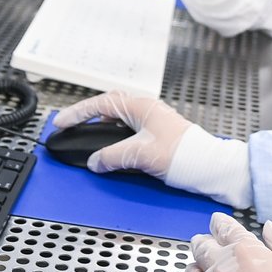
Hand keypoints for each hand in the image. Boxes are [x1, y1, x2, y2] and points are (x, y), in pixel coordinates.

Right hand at [51, 92, 194, 177]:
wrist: (210, 167)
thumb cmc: (185, 155)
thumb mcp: (141, 155)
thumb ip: (113, 156)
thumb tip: (95, 161)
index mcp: (141, 107)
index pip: (101, 103)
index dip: (78, 113)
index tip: (61, 122)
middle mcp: (146, 111)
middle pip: (108, 108)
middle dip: (87, 116)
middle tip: (70, 126)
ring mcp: (152, 122)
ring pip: (118, 120)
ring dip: (100, 128)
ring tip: (85, 137)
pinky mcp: (157, 136)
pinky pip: (127, 132)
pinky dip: (113, 139)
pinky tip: (109, 150)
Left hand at [183, 213, 271, 271]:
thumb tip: (270, 228)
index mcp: (246, 251)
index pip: (226, 229)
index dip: (220, 223)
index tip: (217, 222)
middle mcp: (223, 271)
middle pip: (203, 250)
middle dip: (202, 244)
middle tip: (200, 243)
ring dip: (194, 271)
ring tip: (194, 270)